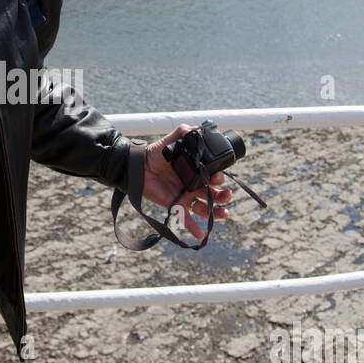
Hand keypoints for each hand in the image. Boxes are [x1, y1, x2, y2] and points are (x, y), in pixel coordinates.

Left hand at [141, 125, 232, 241]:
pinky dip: (194, 228)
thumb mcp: (172, 141)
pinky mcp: (175, 205)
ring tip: (224, 213)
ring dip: (216, 212)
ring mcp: (185, 196)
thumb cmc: (155, 153)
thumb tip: (197, 127)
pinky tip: (201, 235)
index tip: (219, 175)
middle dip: (224, 196)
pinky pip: (186, 219)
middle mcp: (193, 184)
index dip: (220, 177)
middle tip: (225, 194)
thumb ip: (184, 133)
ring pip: (205, 208)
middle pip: (214, 194)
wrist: (138, 165)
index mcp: (196, 170)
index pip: (214, 176)